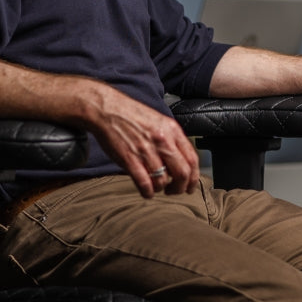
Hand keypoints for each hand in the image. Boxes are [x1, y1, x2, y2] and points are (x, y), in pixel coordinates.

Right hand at [85, 84, 200, 197]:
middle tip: (173, 191)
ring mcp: (146, 151)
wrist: (107, 109)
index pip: (193, 160)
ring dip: (160, 188)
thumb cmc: (131, 115)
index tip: (189, 186)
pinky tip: (146, 191)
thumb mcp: (159, 122)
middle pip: (182, 174)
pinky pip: (145, 184)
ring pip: (163, 181)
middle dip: (180, 188)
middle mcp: (162, 141)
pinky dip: (148, 192)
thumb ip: (172, 139)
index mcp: (172, 130)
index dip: (193, 178)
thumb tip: (180, 160)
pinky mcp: (130, 159)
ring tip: (155, 186)